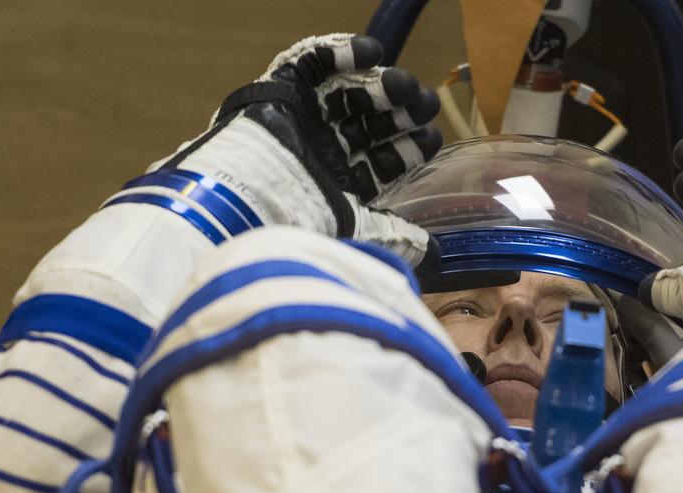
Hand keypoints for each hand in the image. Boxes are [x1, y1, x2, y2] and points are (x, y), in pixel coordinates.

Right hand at [154, 34, 440, 264]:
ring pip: (349, 96)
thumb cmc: (299, 220)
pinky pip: (312, 65)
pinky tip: (371, 52)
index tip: (430, 138)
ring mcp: (302, 121)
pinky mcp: (281, 91)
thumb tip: (432, 250)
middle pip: (370, 127)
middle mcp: (322, 152)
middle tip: (424, 104)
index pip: (382, 163)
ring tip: (402, 83)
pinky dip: (341, 53)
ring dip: (380, 86)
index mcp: (338, 185)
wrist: (250, 196)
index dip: (409, 149)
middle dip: (402, 115)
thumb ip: (395, 235)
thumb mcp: (356, 231)